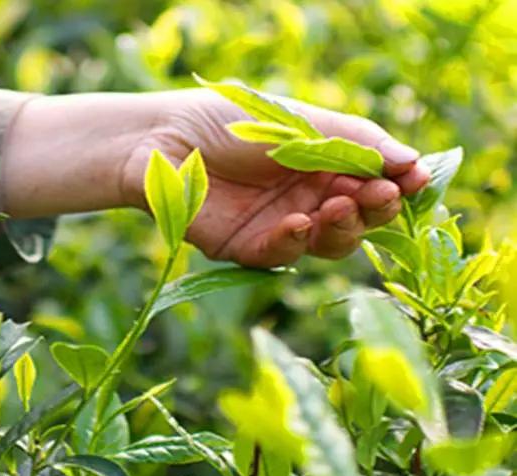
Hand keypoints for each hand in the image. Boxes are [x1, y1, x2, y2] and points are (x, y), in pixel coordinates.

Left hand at [1, 89, 428, 266]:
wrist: (160, 141)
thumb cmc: (225, 121)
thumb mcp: (295, 122)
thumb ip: (352, 141)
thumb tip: (413, 162)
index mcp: (322, 163)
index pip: (373, 180)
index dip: (395, 184)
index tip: (414, 179)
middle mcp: (307, 197)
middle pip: (359, 218)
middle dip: (374, 208)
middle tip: (378, 195)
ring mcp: (280, 225)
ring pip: (329, 243)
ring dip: (341, 227)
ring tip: (337, 203)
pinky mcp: (248, 248)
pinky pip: (283, 256)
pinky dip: (295, 242)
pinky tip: (297, 223)